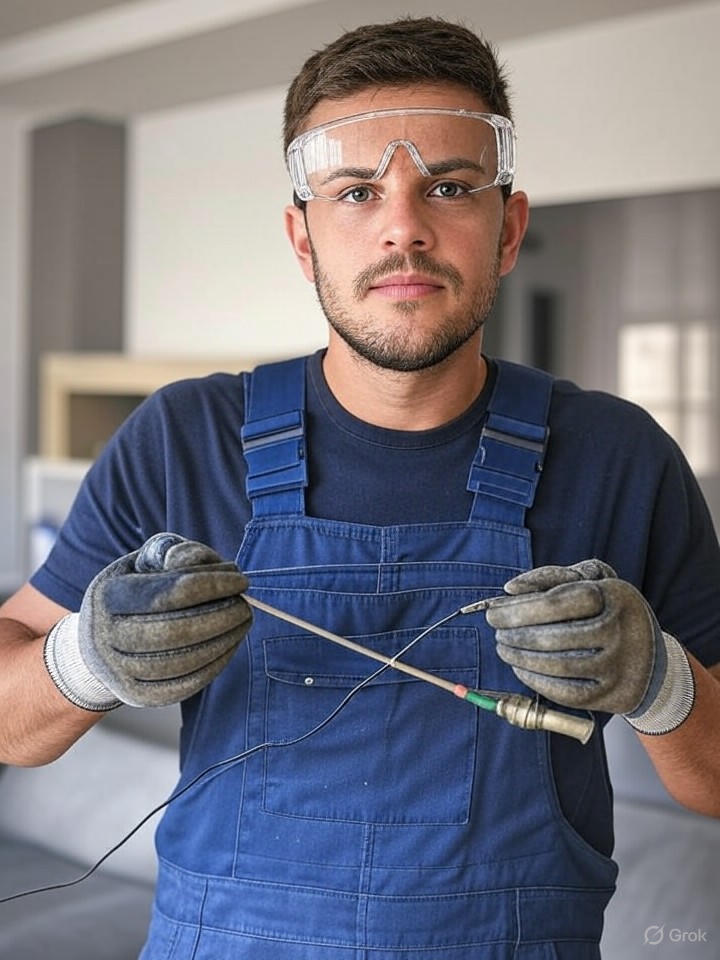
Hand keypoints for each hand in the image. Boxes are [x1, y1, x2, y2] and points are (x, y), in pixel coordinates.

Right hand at [44, 533, 251, 708]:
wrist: (98, 643)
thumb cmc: (135, 591)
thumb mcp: (147, 561)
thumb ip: (174, 551)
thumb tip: (191, 562)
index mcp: (108, 597)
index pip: (169, 593)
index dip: (212, 586)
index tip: (240, 580)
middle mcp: (107, 638)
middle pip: (176, 631)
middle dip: (221, 617)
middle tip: (245, 606)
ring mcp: (121, 672)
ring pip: (182, 662)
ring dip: (223, 641)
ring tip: (242, 622)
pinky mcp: (139, 696)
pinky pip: (184, 685)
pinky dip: (214, 664)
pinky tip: (229, 644)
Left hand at [485, 560, 693, 731]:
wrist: (653, 662)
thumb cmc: (609, 614)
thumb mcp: (592, 584)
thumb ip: (551, 578)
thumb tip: (509, 590)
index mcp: (615, 595)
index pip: (556, 602)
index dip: (518, 610)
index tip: (494, 614)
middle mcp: (622, 630)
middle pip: (553, 637)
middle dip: (514, 636)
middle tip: (497, 633)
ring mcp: (619, 666)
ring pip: (556, 666)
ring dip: (520, 658)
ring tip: (504, 649)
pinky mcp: (613, 695)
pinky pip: (565, 692)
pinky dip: (535, 680)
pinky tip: (521, 668)